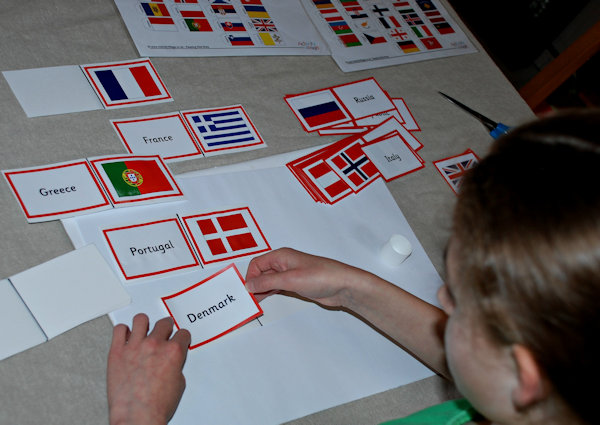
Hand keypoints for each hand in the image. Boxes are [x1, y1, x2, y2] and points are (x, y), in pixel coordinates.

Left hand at [107, 313, 190, 424]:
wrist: (137, 417)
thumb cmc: (156, 406)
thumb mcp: (179, 384)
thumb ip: (176, 366)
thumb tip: (171, 363)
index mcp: (173, 352)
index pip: (182, 333)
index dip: (181, 337)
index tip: (178, 338)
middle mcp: (155, 345)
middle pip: (164, 323)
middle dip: (166, 328)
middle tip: (163, 331)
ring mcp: (135, 346)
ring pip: (140, 319)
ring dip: (144, 324)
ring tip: (143, 329)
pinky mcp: (117, 351)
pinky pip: (119, 330)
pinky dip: (122, 331)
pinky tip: (126, 337)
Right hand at [245, 247, 365, 307]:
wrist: (343, 285)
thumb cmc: (322, 276)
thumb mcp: (290, 279)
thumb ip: (267, 282)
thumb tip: (249, 284)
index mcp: (281, 256)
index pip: (257, 264)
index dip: (250, 276)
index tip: (247, 291)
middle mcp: (284, 263)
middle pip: (261, 272)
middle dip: (253, 284)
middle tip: (247, 299)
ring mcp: (290, 274)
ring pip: (268, 280)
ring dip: (261, 290)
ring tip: (254, 302)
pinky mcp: (296, 284)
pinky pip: (277, 287)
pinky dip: (270, 293)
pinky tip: (265, 300)